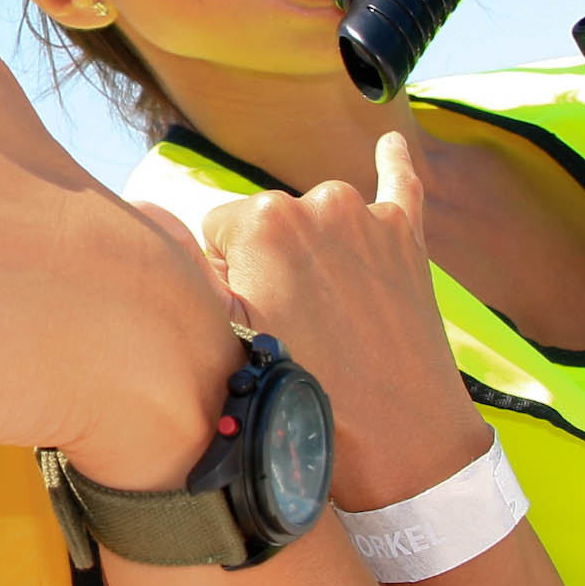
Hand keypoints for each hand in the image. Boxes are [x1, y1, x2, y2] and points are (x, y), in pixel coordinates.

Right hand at [200, 134, 487, 511]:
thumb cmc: (305, 393)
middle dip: (269, 263)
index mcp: (264, 221)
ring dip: (314, 249)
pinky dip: (395, 165)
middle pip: (268, 223)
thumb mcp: (225, 337)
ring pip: (316, 218)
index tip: (248, 315)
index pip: (217, 230)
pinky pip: (400, 184)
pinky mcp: (409, 239)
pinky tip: (390, 143)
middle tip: (288, 322)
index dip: (226, 275)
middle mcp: (318, 203)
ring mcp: (369, 218)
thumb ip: (200, 281)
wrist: (398, 442)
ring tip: (327, 310)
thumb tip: (175, 248)